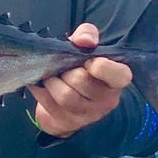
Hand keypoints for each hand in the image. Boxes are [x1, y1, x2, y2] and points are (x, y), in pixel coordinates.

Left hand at [27, 23, 132, 138]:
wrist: (68, 98)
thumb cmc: (82, 68)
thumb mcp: (87, 48)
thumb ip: (87, 35)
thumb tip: (84, 40)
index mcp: (117, 79)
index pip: (118, 74)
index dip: (100, 65)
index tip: (87, 60)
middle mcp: (107, 100)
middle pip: (81, 80)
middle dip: (66, 70)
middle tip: (63, 67)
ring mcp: (88, 115)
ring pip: (64, 95)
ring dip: (52, 81)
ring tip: (52, 76)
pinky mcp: (68, 122)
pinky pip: (47, 103)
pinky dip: (39, 89)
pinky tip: (43, 84)